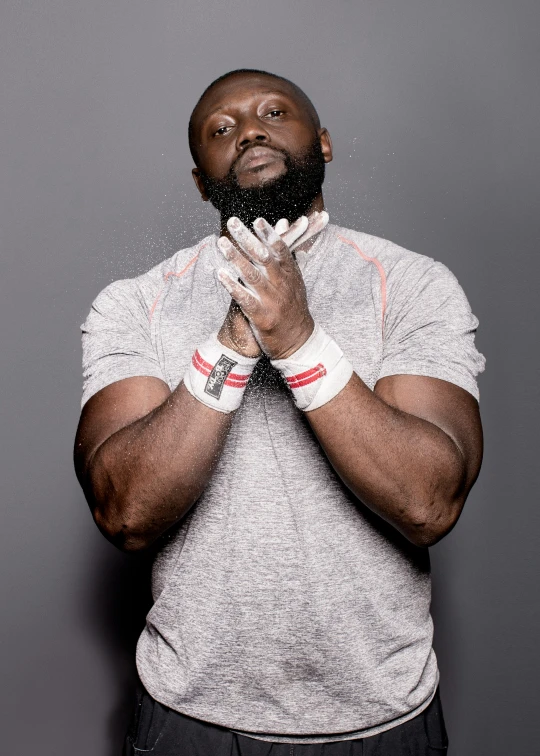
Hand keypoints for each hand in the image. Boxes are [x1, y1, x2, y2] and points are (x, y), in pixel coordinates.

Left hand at [216, 213, 327, 358]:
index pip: (280, 250)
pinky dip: (232, 285)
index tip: (257, 220)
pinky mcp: (262, 316)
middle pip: (264, 258)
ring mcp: (271, 300)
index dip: (269, 235)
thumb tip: (284, 223)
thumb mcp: (294, 279)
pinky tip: (220, 274)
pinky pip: (245, 298)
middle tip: (233, 223)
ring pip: (252, 275)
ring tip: (221, 243)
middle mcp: (281, 285)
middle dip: (247, 239)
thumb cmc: (292, 308)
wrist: (298, 342)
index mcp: (290, 275)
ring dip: (235, 258)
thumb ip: (285, 252)